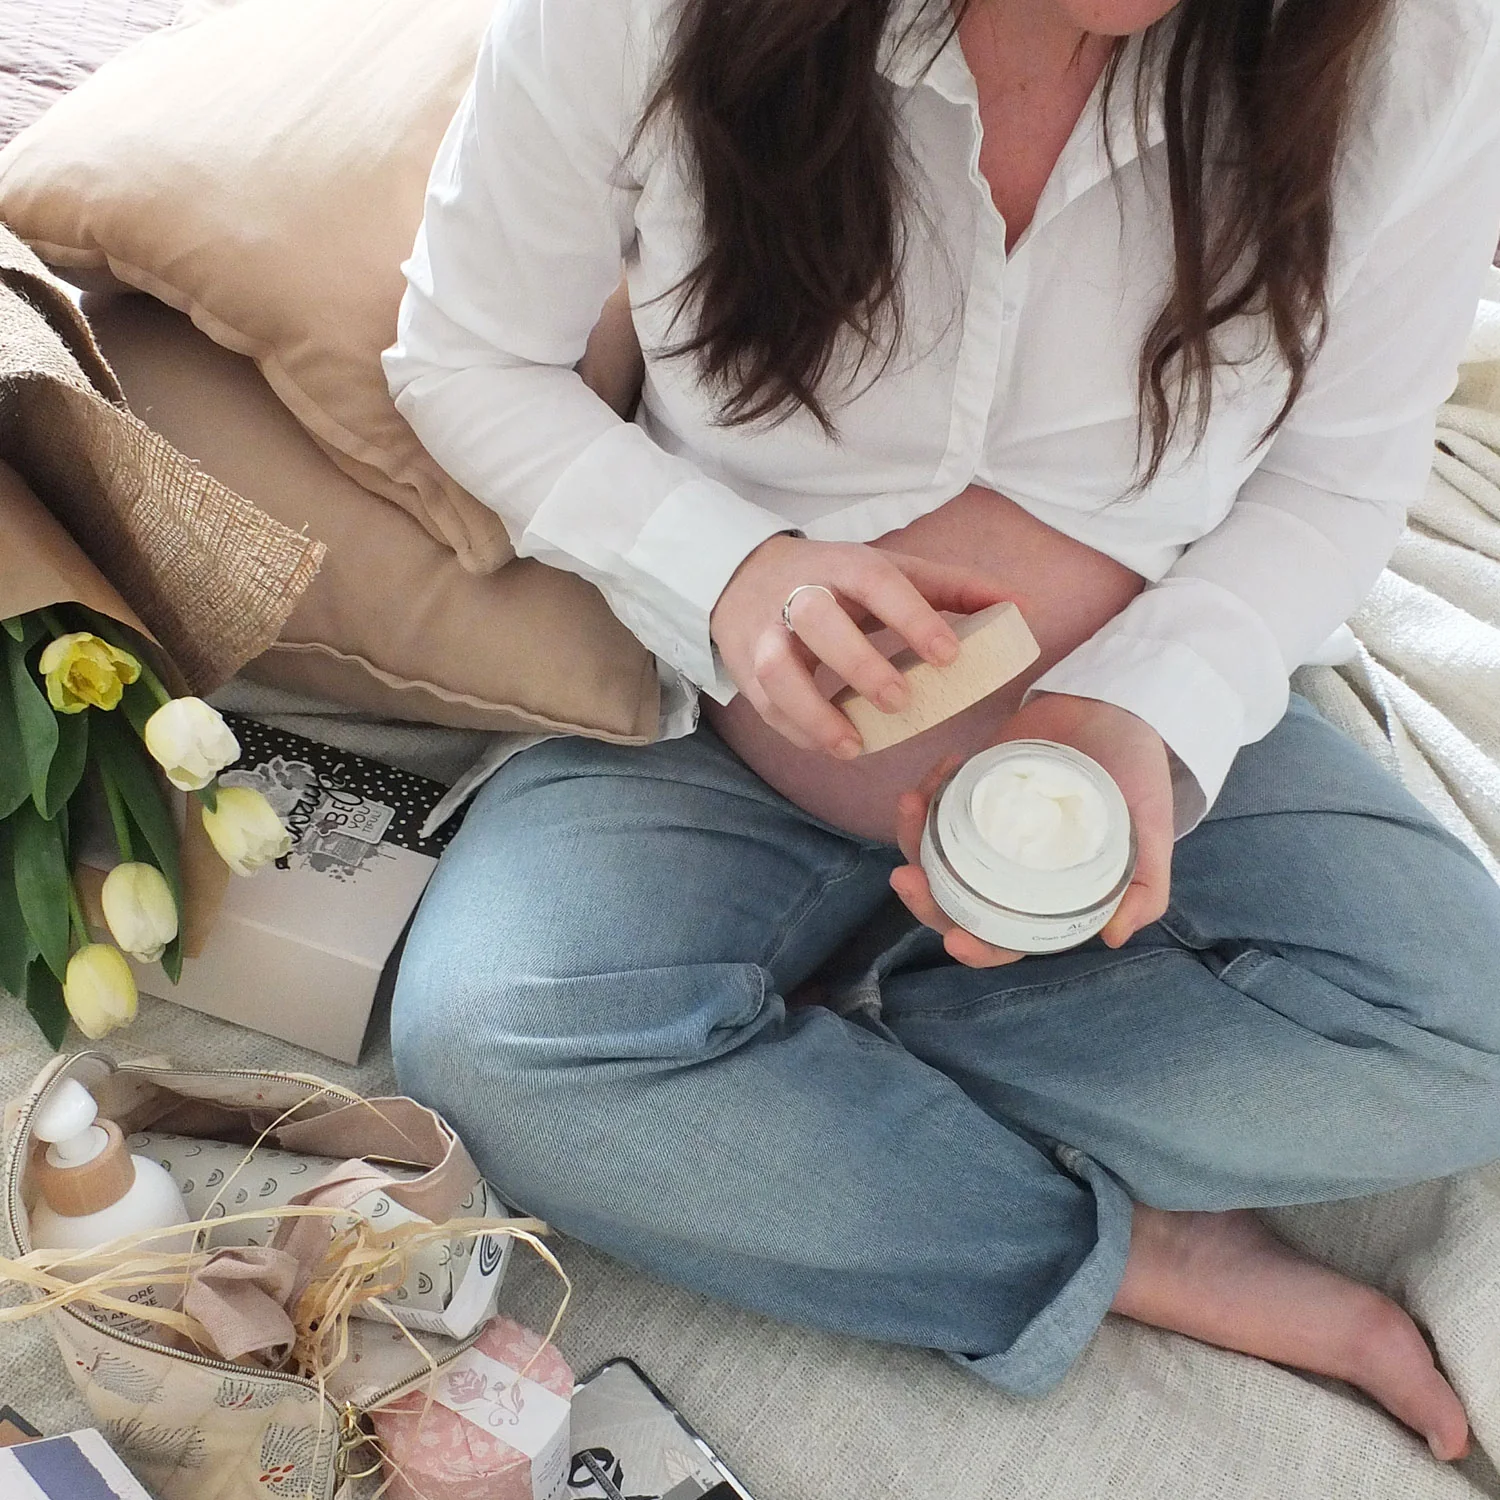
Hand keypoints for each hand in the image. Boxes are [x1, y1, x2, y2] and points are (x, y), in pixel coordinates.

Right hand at [710, 534, 1010, 755]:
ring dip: (813, 711)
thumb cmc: (833, 579)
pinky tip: (832, 746)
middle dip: (858, 662)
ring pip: (777, 669)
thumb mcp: (888, 570)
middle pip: (818, 619)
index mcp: (844, 565)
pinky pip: (765, 704)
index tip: (950, 657)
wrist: (743, 577)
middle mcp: (799, 593)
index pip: (878, 582)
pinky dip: (796, 730)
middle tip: (901, 701)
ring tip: (854, 746)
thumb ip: (952, 588)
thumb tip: (1020, 605)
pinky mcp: (745, 666)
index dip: (913, 617)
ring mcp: (765, 632)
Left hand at [889, 693, 1175, 965]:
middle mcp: (1009, 868)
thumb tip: (1111, 937)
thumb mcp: (1152, 833)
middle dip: (924, 898)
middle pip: (956, 901)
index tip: (955, 941)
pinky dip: (929, 788)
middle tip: (904, 878)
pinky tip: (942, 766)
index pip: (1006, 936)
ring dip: (911, 837)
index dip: (980, 948)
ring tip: (910, 805)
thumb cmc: (1137, 774)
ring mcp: (985, 828)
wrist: (1117, 705)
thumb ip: (1146, 888)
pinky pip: (936, 800)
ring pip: (934, 852)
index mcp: (1046, 893)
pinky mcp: (971, 788)